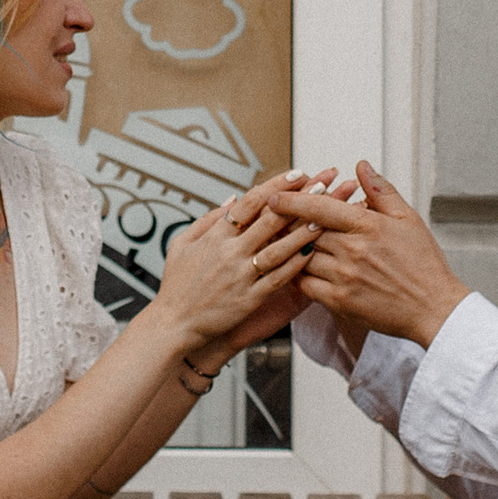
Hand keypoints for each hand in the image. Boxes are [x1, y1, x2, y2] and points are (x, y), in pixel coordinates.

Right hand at [159, 193, 317, 351]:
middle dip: (299, 201)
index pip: (250, 202)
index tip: (296, 174)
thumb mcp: (180, 244)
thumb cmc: (176, 285)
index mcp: (214, 237)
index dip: (276, 186)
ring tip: (324, 218)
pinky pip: (278, 279)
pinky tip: (311, 254)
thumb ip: (207, 219)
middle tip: (321, 185)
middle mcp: (229, 253)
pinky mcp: (249, 299)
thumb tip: (232, 198)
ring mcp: (241, 276)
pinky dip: (295, 265)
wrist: (173, 324)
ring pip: (278, 249)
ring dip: (302, 232)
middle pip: (270, 220)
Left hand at [269, 162, 468, 350]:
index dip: (292, 200)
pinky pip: (306, 285)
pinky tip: (297, 270)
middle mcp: (353, 250)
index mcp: (368, 225)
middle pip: (305, 231)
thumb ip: (380, 191)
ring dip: (292, 251)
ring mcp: (345, 277)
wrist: (433, 308)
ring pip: (302, 258)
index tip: (275, 197)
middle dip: (288, 226)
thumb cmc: (423, 264)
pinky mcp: (340, 301)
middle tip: (274, 221)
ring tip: (282, 245)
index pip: (319, 207)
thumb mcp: (408, 219)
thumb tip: (361, 167)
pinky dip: (298, 276)